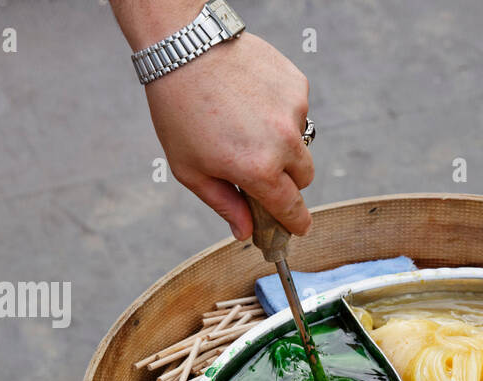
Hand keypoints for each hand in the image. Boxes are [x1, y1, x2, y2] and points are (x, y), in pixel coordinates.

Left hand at [143, 32, 313, 238]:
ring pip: (301, 142)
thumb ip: (223, 203)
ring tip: (246, 121)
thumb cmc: (179, 110)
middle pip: (304, 177)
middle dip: (288, 180)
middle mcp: (283, 142)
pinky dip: (280, 110)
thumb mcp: (190, 168)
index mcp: (258, 170)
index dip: (296, 221)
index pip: (291, 207)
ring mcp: (294, 111)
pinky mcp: (297, 85)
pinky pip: (297, 110)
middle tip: (261, 167)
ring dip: (282, 141)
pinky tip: (252, 98)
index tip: (299, 227)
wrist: (184, 47)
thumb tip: (245, 232)